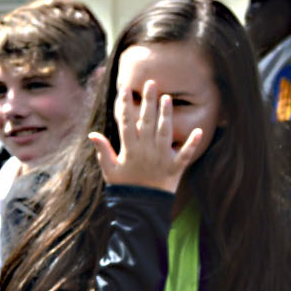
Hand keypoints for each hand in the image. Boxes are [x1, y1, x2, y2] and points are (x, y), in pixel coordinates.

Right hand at [91, 86, 205, 192]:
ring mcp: (161, 158)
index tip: (125, 88)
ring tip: (167, 98)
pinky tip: (198, 130)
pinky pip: (185, 154)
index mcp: (130, 149)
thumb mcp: (109, 169)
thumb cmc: (124, 186)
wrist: (140, 206)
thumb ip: (103, 150)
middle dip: (149, 102)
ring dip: (167, 114)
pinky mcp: (175, 167)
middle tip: (151, 83)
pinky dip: (192, 143)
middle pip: (147, 121)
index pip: (127, 122)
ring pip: (165, 132)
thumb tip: (92, 134)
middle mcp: (146, 150)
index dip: (125, 104)